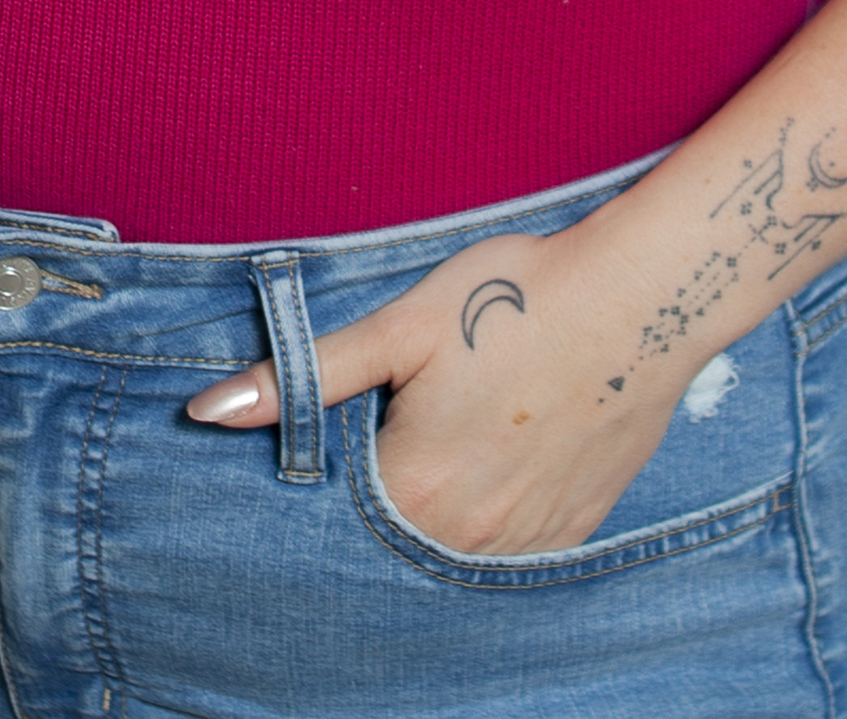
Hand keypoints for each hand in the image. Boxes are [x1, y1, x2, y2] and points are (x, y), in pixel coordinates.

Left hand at [185, 226, 687, 555]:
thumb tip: (207, 412)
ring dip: (436, 511)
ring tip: (448, 438)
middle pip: (393, 539)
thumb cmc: (512, 299)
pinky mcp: (573, 529)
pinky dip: (489, 516)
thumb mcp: (400, 326)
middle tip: (396, 425)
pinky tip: (494, 457)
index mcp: (414, 492)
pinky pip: (511, 548)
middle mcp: (469, 538)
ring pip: (453, 548)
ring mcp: (527, 542)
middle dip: (377, 498)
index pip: (335, 518)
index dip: (321, 480)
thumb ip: (307, 376)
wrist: (639, 299)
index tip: (328, 438)